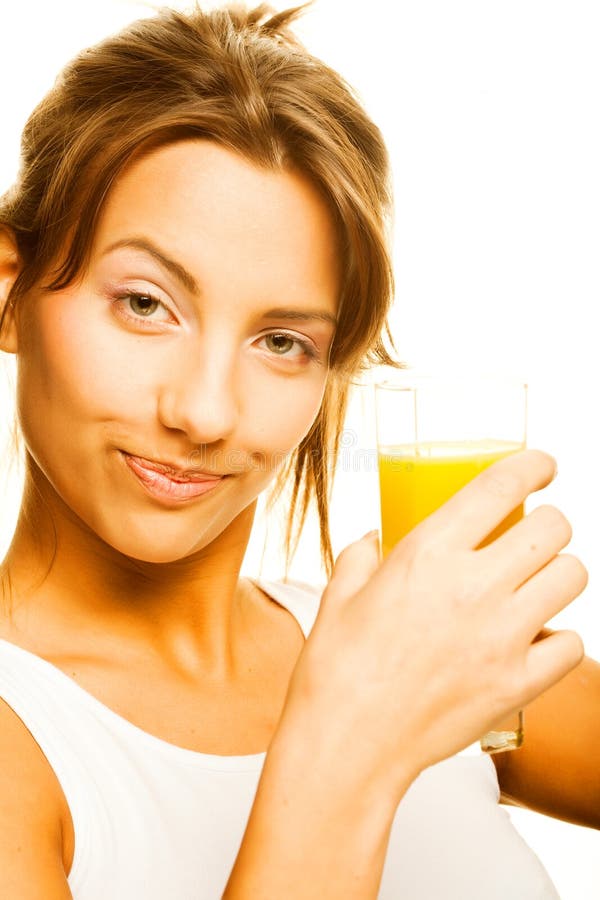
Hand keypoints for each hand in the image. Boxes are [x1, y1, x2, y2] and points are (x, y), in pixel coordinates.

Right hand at [280, 449, 587, 801]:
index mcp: (428, 553)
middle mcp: (473, 586)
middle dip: (549, 522)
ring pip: (573, 577)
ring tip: (534, 583)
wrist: (347, 744)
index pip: (502, 486)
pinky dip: (559, 636)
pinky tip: (533, 638)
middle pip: (554, 528)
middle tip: (532, 534)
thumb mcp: (340, 593)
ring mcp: (502, 637)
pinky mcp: (517, 684)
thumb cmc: (337, 668)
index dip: (534, 465)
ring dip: (558, 572)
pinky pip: (571, 644)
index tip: (542, 465)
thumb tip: (377, 539)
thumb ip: (364, 554)